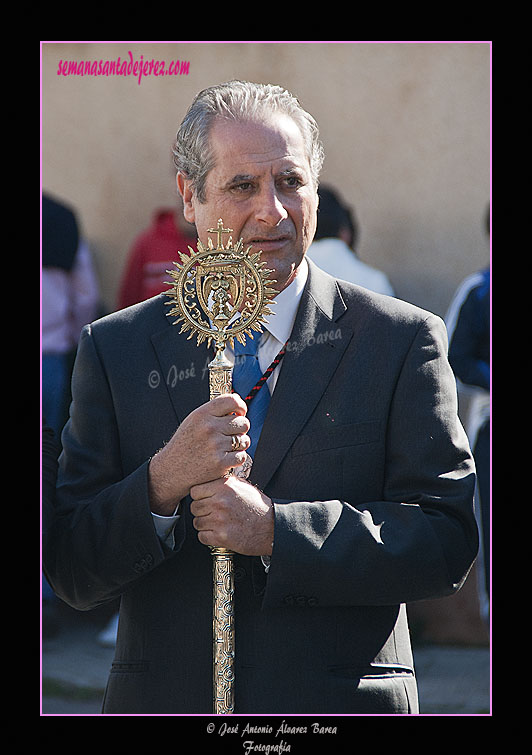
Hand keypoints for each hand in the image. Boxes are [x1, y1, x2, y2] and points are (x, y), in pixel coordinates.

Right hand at [148, 394, 249, 514]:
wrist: (172, 469)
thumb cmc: (184, 444)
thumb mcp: (193, 421)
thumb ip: (214, 412)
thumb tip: (238, 406)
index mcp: (202, 414)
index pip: (232, 401)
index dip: (241, 406)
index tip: (240, 412)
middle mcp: (209, 428)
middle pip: (243, 422)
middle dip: (240, 428)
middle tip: (231, 434)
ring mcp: (215, 445)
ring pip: (244, 440)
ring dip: (240, 444)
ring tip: (228, 447)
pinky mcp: (220, 463)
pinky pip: (242, 456)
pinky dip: (237, 458)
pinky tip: (227, 457)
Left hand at [190, 476, 273, 555]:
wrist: (271, 526)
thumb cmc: (258, 506)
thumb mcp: (242, 486)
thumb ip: (223, 482)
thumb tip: (209, 480)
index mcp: (224, 487)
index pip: (195, 491)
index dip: (199, 497)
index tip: (205, 500)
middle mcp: (219, 502)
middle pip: (194, 507)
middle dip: (201, 511)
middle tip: (212, 513)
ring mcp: (219, 520)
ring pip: (197, 522)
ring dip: (205, 524)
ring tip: (217, 523)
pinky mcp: (221, 536)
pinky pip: (202, 536)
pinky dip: (208, 536)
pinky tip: (218, 532)